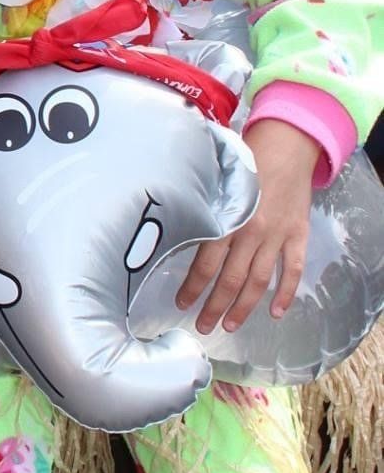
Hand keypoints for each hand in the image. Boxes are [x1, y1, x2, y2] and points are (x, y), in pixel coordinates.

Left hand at [175, 120, 318, 332]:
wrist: (286, 146)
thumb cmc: (244, 161)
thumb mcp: (216, 182)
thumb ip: (203, 210)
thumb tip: (175, 231)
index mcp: (227, 219)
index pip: (205, 264)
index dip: (193, 288)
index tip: (182, 303)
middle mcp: (252, 232)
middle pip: (231, 280)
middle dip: (215, 307)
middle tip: (203, 326)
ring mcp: (277, 236)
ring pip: (259, 282)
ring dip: (244, 307)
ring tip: (230, 325)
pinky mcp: (298, 235)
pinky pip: (292, 270)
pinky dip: (286, 293)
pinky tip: (276, 312)